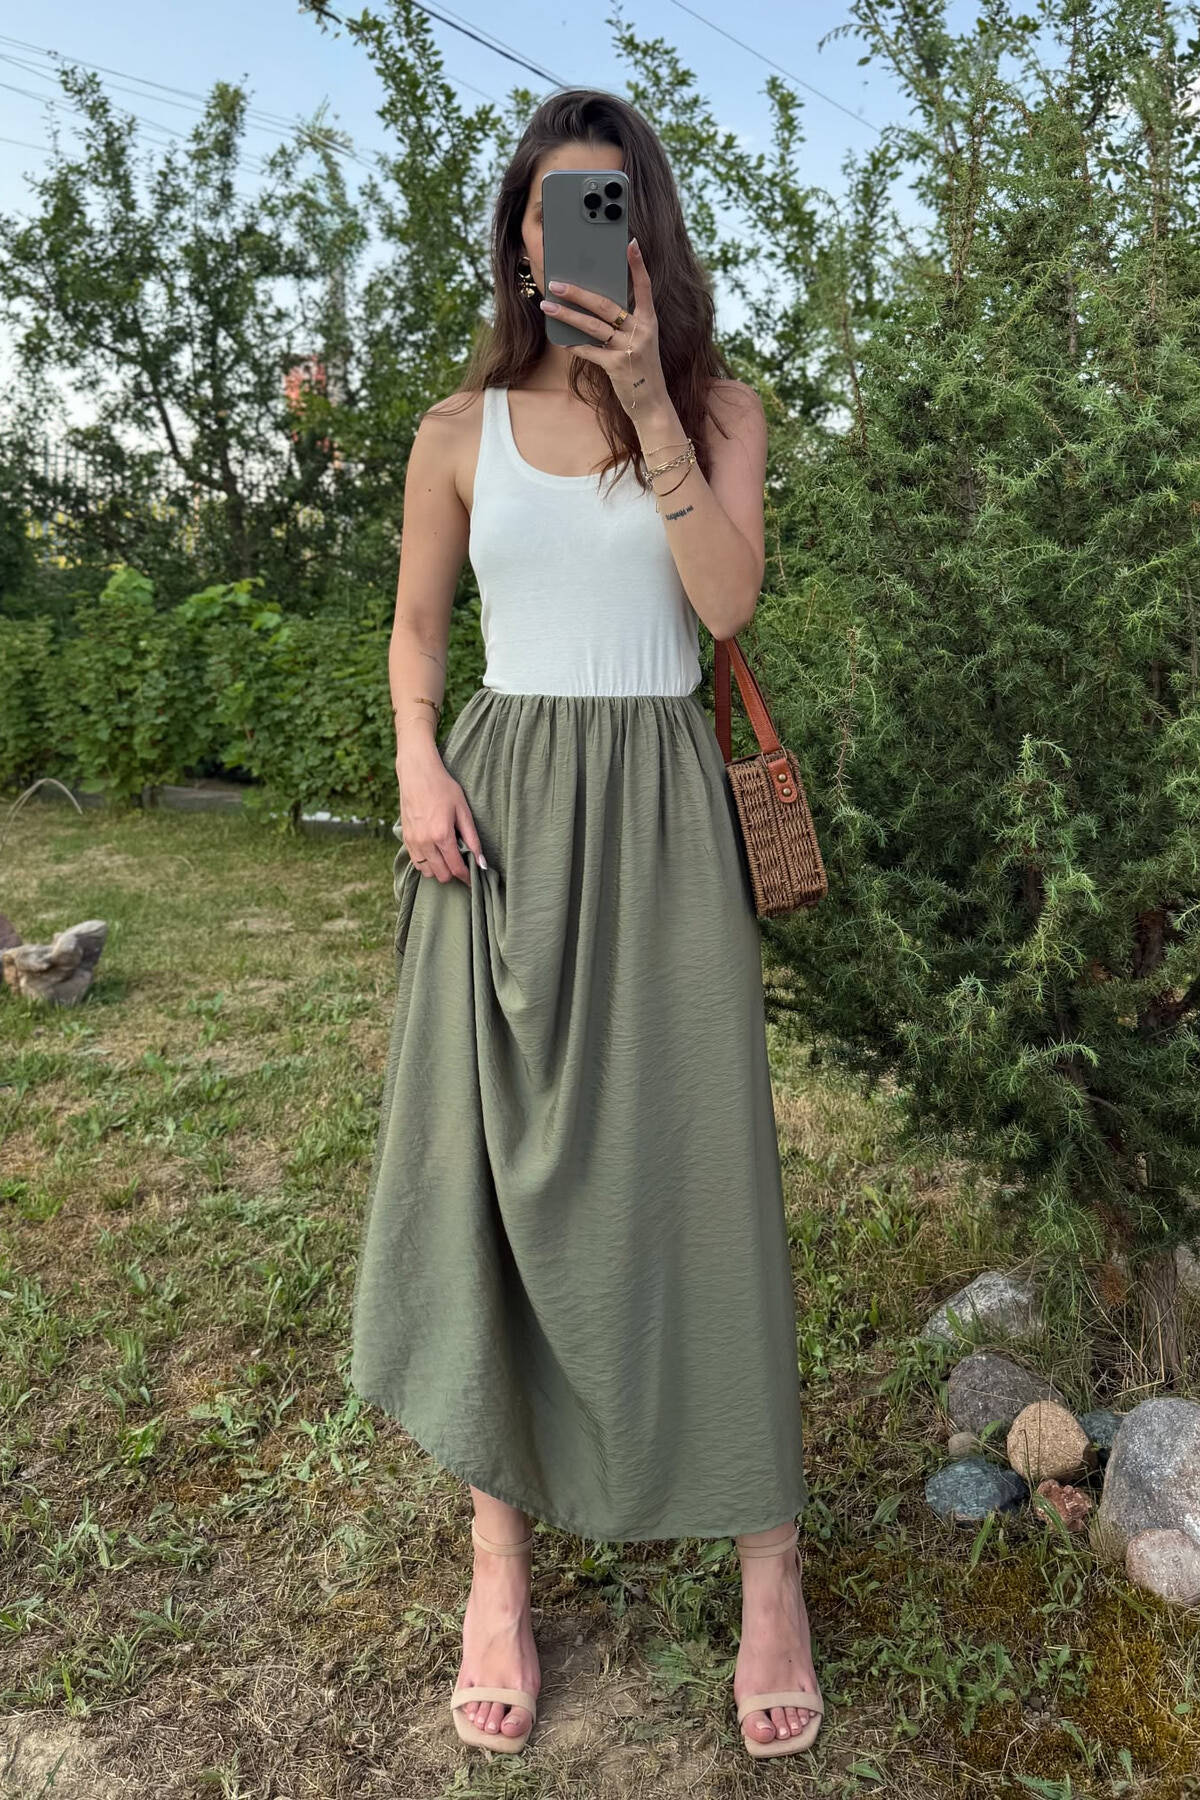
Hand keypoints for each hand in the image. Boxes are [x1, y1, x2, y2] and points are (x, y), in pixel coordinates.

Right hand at [398, 760, 486, 884]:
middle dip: (453, 874)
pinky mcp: (405, 839)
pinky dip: (427, 863)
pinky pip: (416, 862)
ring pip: (427, 872)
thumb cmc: (443, 788)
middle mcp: (425, 842)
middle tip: (461, 864)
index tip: (473, 880)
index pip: (456, 868)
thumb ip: (472, 839)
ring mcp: (413, 841)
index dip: (466, 877)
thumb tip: (482, 863)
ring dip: (438, 870)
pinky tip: (435, 852)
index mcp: (441, 835)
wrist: (417, 774)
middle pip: (441, 875)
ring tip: (447, 857)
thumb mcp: (463, 811)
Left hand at [539, 239, 667, 425]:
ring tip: (547, 306)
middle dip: (578, 293)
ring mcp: (629, 349)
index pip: (645, 287)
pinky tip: (559, 339)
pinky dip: (573, 345)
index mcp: (649, 321)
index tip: (631, 243)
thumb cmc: (641, 366)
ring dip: (567, 315)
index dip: (638, 265)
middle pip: (606, 305)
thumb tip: (593, 302)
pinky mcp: (616, 366)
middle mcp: (641, 332)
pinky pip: (589, 351)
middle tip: (557, 283)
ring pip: (592, 326)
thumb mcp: (640, 340)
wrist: (651, 401)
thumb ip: (624, 322)